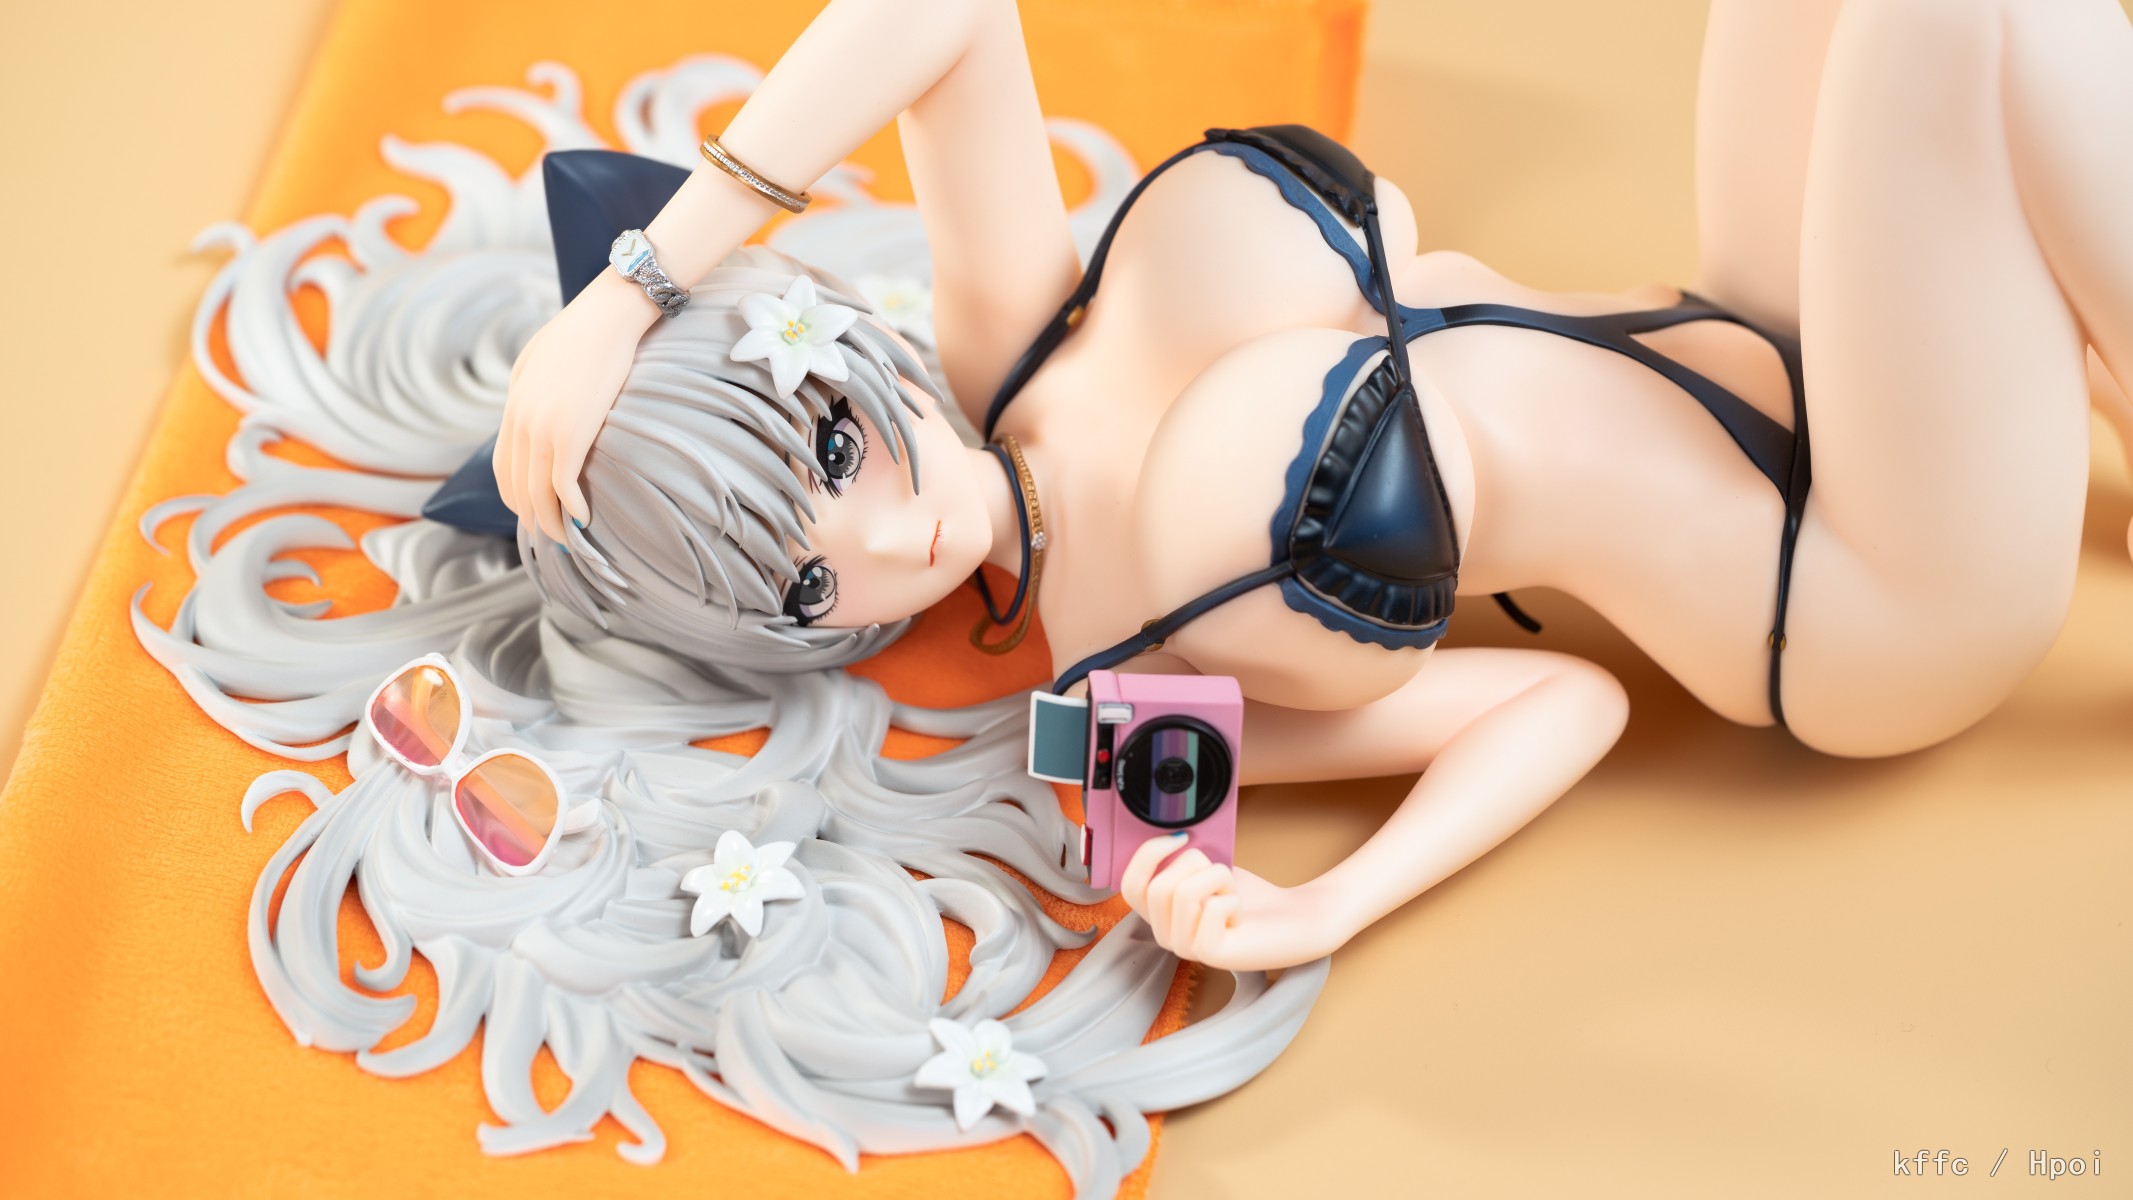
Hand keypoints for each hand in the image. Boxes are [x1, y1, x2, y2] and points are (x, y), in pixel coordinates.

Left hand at [495, 275, 655, 542]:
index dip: (516, 499)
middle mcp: (522, 424)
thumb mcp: (537, 363)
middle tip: (552, 537)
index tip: (533, 514)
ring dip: (553, 523)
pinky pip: (565, 485)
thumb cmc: (581, 334)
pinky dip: (572, 509)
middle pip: (518, 487)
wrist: (605, 316)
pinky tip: (585, 519)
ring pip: (539, 493)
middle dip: (534, 518)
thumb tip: (530, 417)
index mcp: (513, 408)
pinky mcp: (572, 433)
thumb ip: (528, 393)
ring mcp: (545, 430)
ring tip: (569, 539)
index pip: (504, 469)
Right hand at [1117, 835, 1347, 970]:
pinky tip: (1241, 914)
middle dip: (1197, 865)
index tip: (1182, 836)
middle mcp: (1166, 936)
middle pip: (1159, 887)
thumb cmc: (1250, 895)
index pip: (1129, 886)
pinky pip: (1211, 908)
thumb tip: (1163, 833)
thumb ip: (1179, 861)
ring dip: (1218, 878)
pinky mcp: (1211, 954)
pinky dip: (1233, 899)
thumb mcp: (1205, 870)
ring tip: (1232, 893)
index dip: (1149, 855)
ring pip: (1184, 893)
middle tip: (1221, 875)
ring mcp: (1186, 949)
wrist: (1293, 918)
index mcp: (1160, 915)